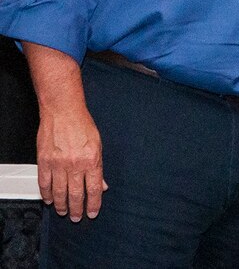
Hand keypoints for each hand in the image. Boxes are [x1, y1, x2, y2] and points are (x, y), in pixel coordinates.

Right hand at [36, 104, 106, 221]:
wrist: (63, 112)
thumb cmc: (82, 125)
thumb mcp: (98, 146)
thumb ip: (99, 167)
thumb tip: (102, 186)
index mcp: (91, 160)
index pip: (94, 189)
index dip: (93, 204)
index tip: (92, 213)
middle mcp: (75, 164)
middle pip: (76, 194)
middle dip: (77, 209)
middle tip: (77, 217)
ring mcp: (58, 164)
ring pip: (59, 192)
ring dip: (62, 205)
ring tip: (64, 212)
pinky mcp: (44, 162)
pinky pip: (44, 183)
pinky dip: (46, 194)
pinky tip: (49, 200)